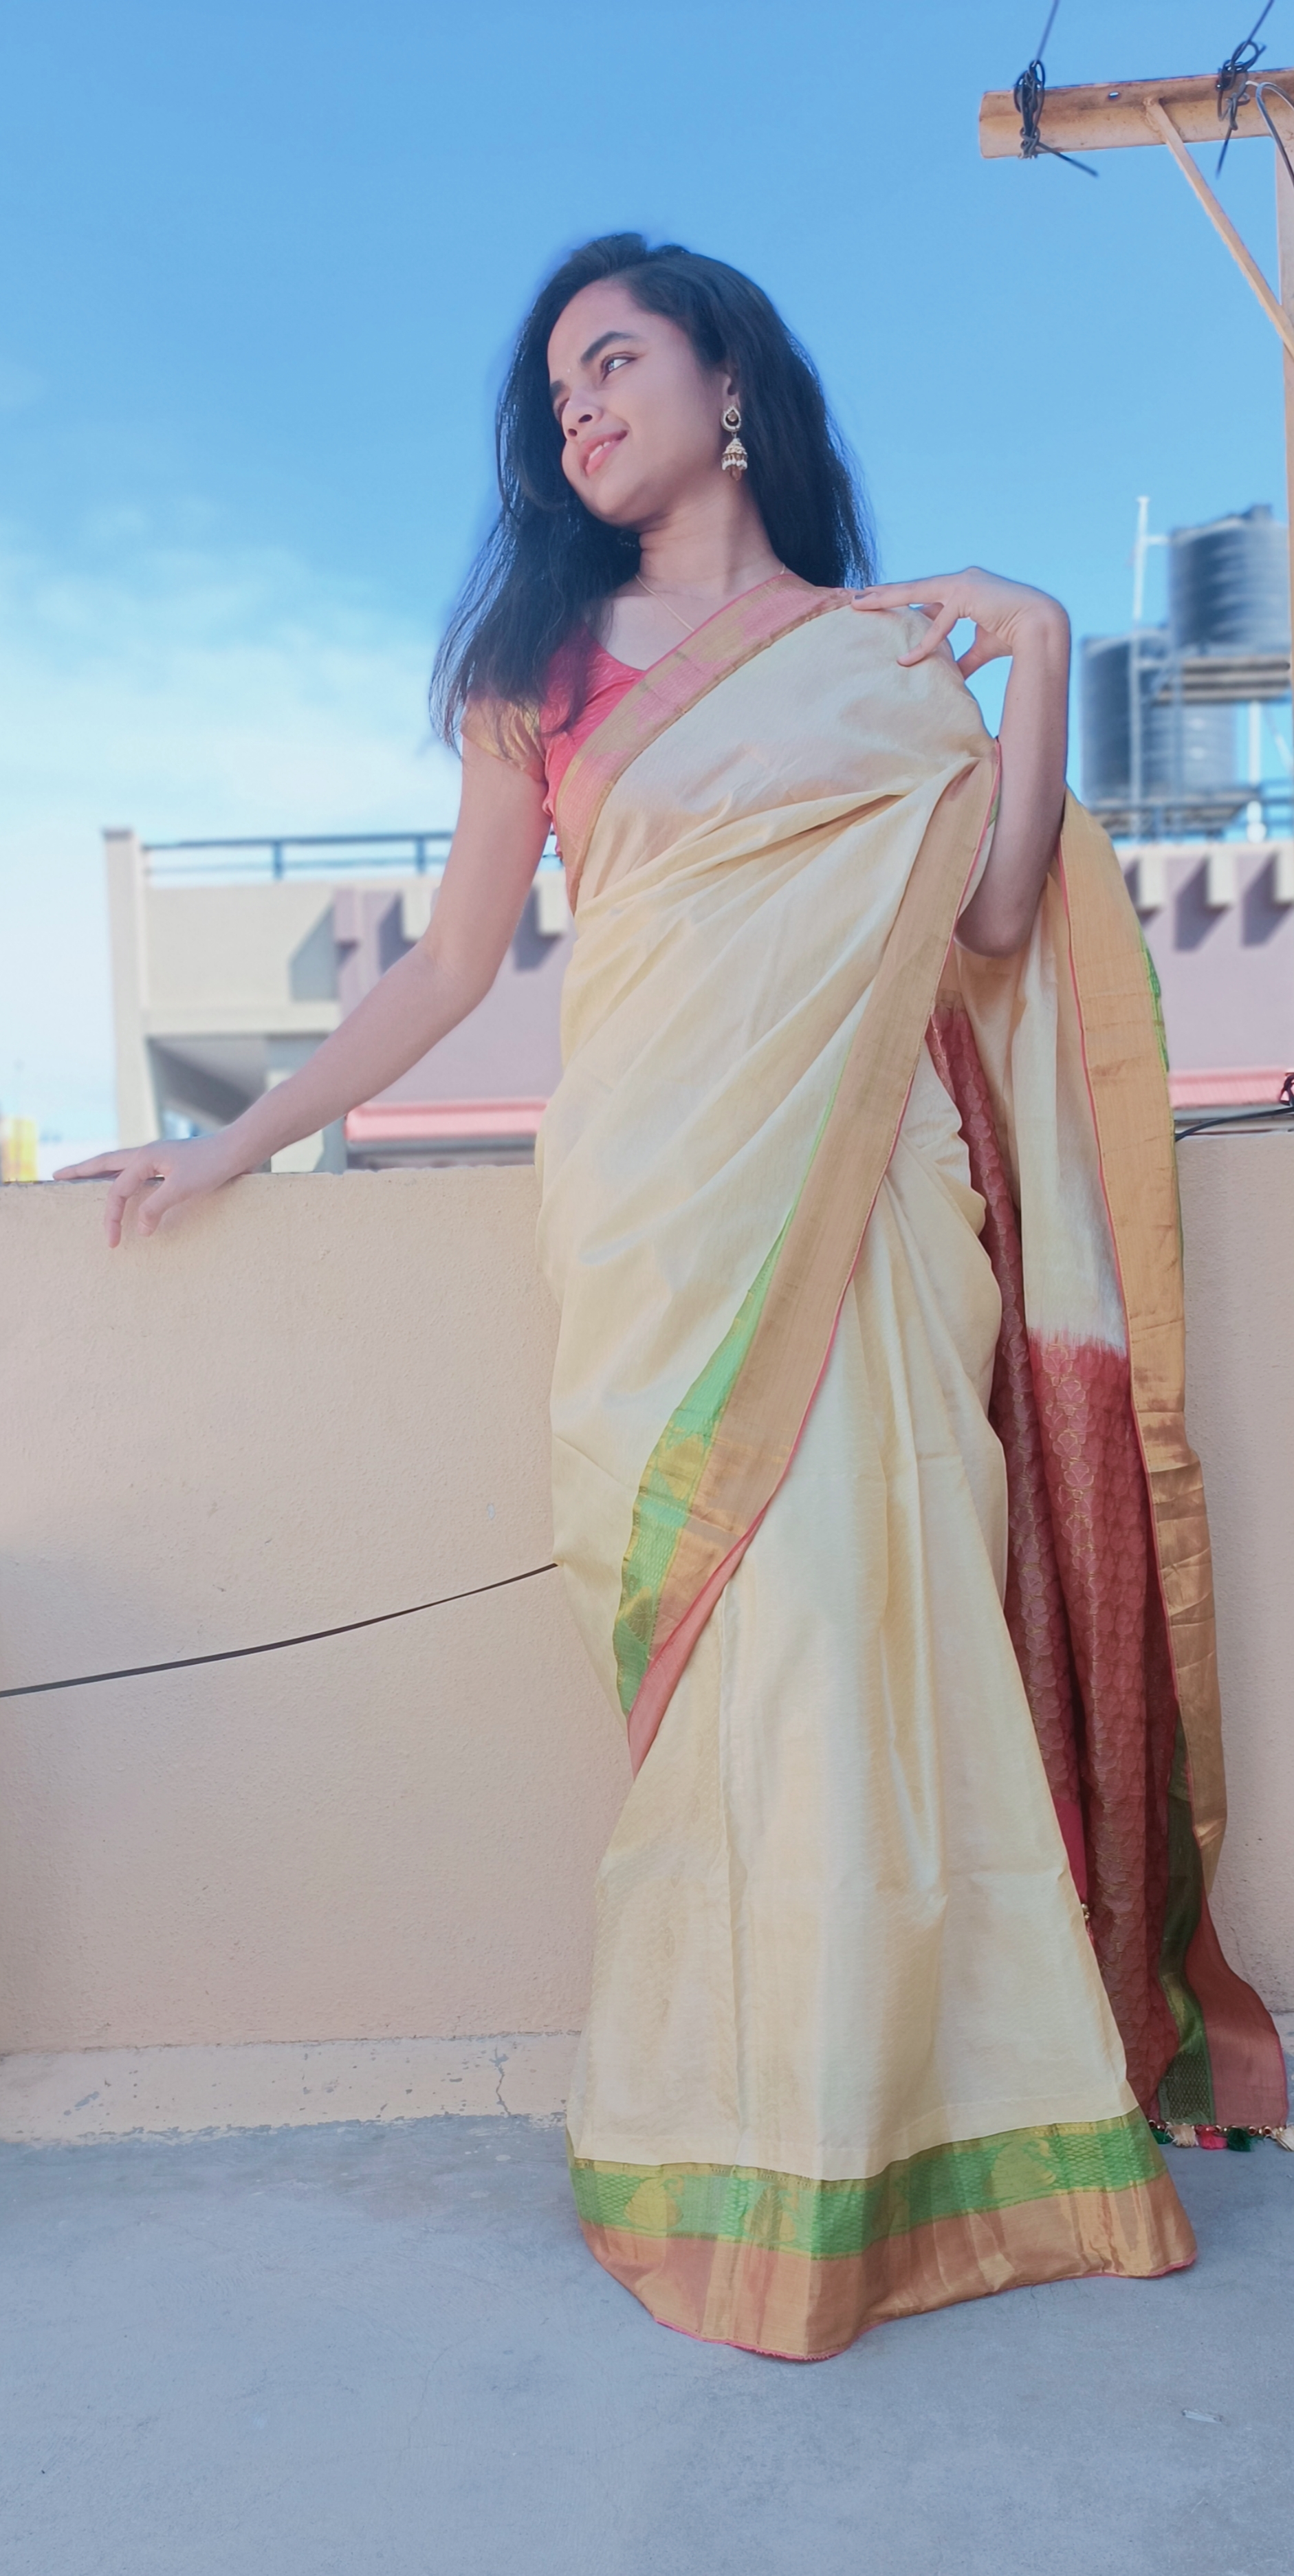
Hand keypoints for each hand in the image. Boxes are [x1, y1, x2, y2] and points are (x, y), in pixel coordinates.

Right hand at [54, 1130, 245, 1247]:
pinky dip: (125, 1177)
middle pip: (105, 1162)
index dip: (111, 1217)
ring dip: (100, 1170)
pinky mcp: (172, 1164)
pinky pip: (139, 1171)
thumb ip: (156, 1207)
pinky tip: (126, 1184)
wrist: (240, 1148)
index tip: (113, 1242)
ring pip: (120, 1164)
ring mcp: (160, 1157)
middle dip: (80, 1170)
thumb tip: (139, 1228)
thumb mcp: (183, 1189)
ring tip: (83, 1176)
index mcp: (145, 1157)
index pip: (118, 1190)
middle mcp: (148, 1153)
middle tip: (57, 1175)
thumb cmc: (214, 1166)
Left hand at [851, 568, 1067, 677]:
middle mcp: (961, 581)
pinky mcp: (967, 595)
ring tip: (860, 603)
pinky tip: (906, 659)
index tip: (880, 600)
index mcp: (965, 589)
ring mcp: (963, 584)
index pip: (926, 593)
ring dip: (887, 598)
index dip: (903, 597)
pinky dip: (924, 643)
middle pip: (914, 587)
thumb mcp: (982, 648)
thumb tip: (950, 676)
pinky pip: (940, 623)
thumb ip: (963, 659)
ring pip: (917, 592)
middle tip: (857, 597)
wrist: (1043, 626)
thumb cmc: (1016, 635)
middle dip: (885, 593)